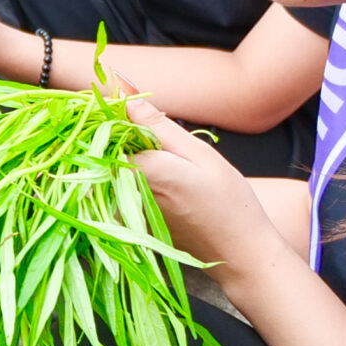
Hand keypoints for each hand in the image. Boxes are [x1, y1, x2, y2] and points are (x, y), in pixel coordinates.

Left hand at [124, 93, 290, 279]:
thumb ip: (158, 126)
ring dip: (124, 152)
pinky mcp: (131, 223)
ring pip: (111, 168)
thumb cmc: (228, 203)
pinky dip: (129, 174)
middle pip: (105, 151)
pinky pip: (118, 187)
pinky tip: (158, 174)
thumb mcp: (199, 155)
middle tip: (144, 122)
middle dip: (117, 131)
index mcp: (142, 170)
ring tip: (158, 156)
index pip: (107, 131)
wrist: (239, 253)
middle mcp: (126, 193)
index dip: (112, 111)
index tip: (118, 92)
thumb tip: (127, 99)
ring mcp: (126, 212)